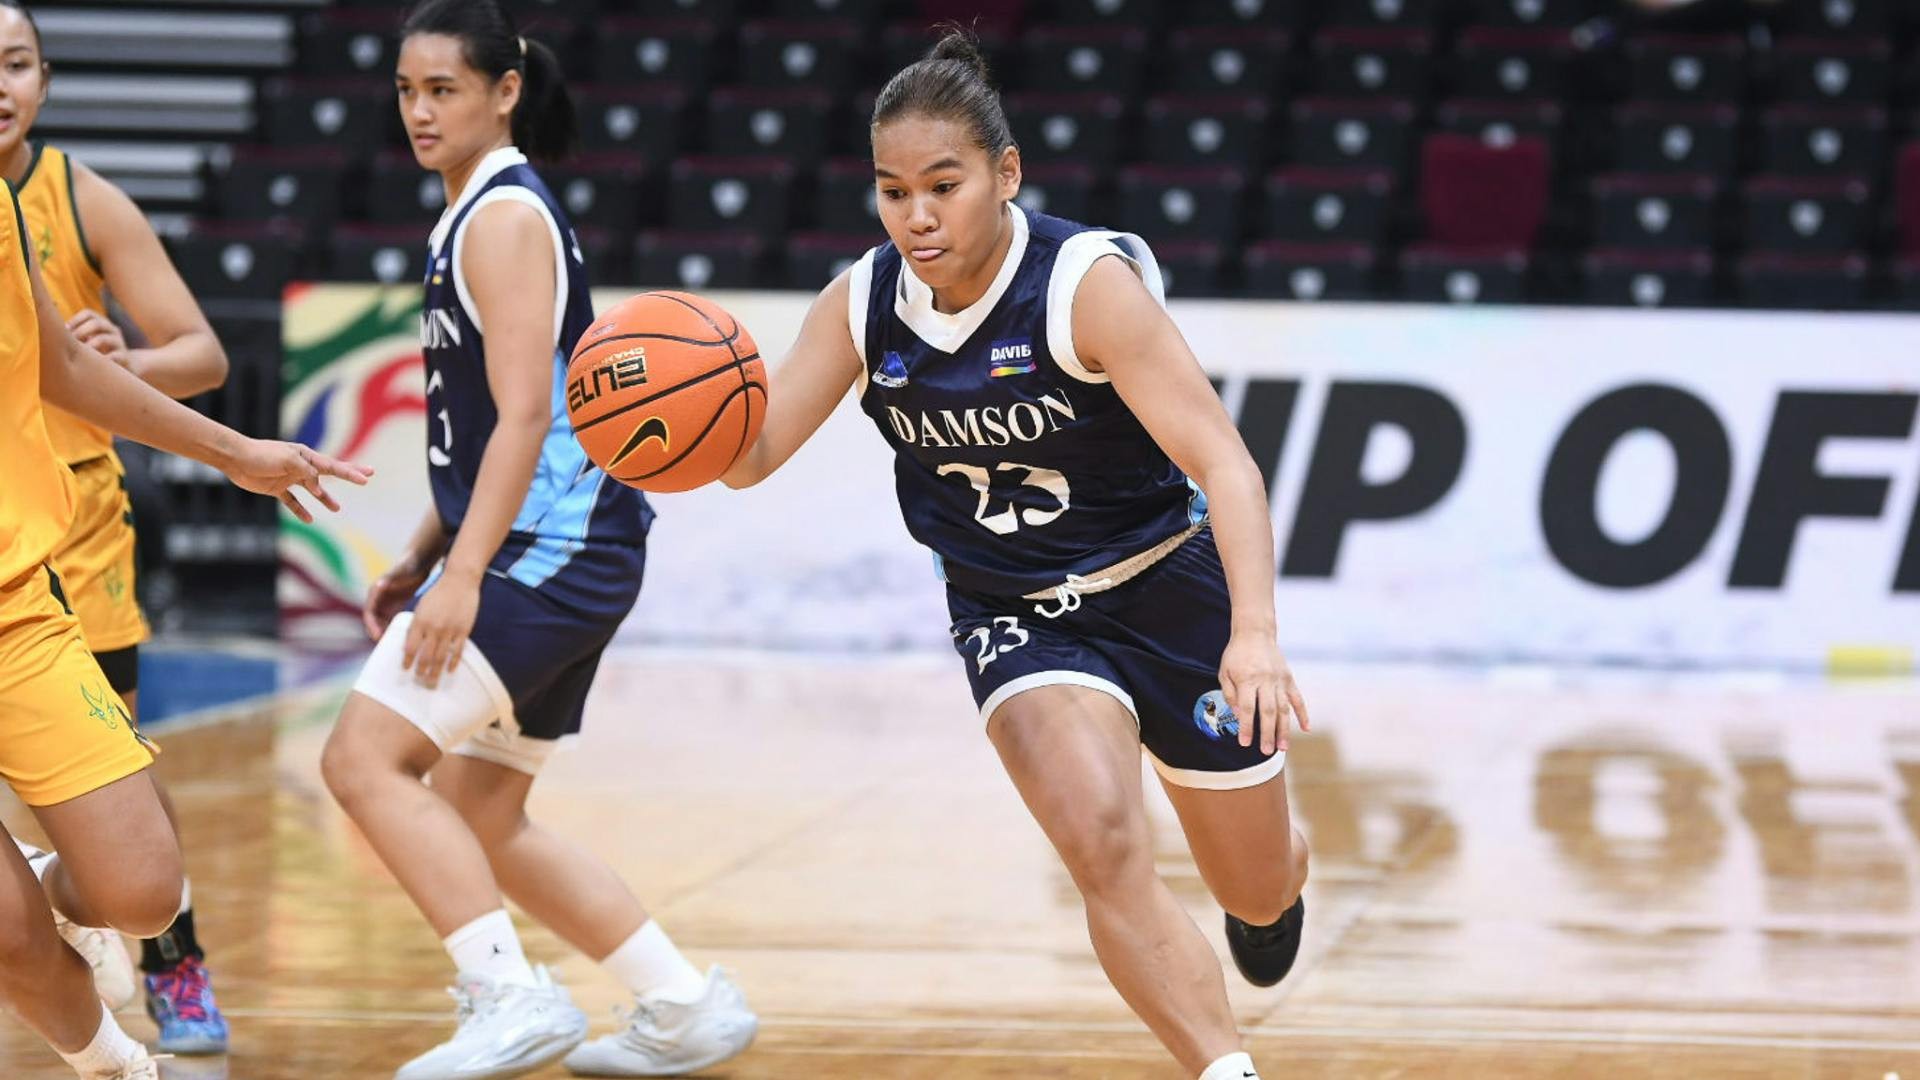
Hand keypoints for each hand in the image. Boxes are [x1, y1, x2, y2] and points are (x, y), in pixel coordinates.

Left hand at [67, 309, 131, 369]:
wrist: (127, 366)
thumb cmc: (100, 352)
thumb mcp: (90, 340)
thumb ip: (76, 335)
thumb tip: (53, 333)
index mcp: (102, 324)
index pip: (89, 314)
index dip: (75, 320)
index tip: (65, 330)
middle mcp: (112, 330)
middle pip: (97, 323)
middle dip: (81, 332)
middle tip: (71, 343)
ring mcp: (120, 343)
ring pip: (104, 339)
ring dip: (90, 345)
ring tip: (81, 353)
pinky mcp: (125, 358)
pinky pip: (116, 356)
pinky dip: (104, 359)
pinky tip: (94, 364)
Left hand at [224, 439, 371, 522]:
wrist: (235, 459)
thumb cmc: (262, 455)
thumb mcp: (288, 460)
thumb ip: (306, 472)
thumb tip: (319, 488)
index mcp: (306, 456)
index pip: (333, 466)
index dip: (351, 472)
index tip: (367, 477)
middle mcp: (301, 466)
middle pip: (329, 474)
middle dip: (348, 475)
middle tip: (367, 477)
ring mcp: (289, 478)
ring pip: (313, 490)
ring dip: (325, 498)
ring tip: (337, 509)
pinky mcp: (277, 489)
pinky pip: (293, 502)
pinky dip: (301, 510)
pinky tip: (309, 520)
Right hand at [364, 557, 431, 641]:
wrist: (418, 563)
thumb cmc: (408, 566)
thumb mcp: (400, 572)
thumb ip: (390, 578)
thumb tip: (379, 585)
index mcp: (375, 593)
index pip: (369, 614)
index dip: (371, 626)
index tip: (377, 636)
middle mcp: (378, 600)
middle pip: (374, 622)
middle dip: (379, 634)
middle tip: (388, 646)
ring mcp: (386, 605)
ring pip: (383, 624)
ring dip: (388, 634)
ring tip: (396, 645)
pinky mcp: (395, 607)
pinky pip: (393, 622)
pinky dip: (397, 630)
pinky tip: (406, 638)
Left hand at [404, 569, 479, 688]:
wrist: (459, 580)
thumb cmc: (438, 592)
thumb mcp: (421, 607)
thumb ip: (416, 625)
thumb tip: (410, 643)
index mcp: (420, 621)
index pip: (410, 647)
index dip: (407, 660)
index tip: (406, 669)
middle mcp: (433, 628)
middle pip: (426, 656)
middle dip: (422, 672)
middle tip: (420, 681)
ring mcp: (449, 630)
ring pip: (441, 657)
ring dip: (435, 672)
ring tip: (432, 682)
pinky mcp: (463, 630)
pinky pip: (457, 651)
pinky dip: (453, 662)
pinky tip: (450, 670)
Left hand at [1219, 632, 1310, 756]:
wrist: (1255, 633)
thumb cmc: (1236, 655)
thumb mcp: (1224, 672)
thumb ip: (1230, 695)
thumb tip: (1239, 716)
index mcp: (1247, 679)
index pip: (1247, 708)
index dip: (1246, 727)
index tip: (1245, 743)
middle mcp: (1265, 681)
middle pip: (1267, 711)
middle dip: (1267, 733)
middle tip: (1266, 751)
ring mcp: (1279, 680)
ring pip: (1283, 708)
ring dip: (1284, 729)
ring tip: (1283, 747)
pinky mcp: (1288, 678)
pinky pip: (1297, 698)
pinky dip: (1303, 713)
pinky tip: (1305, 728)